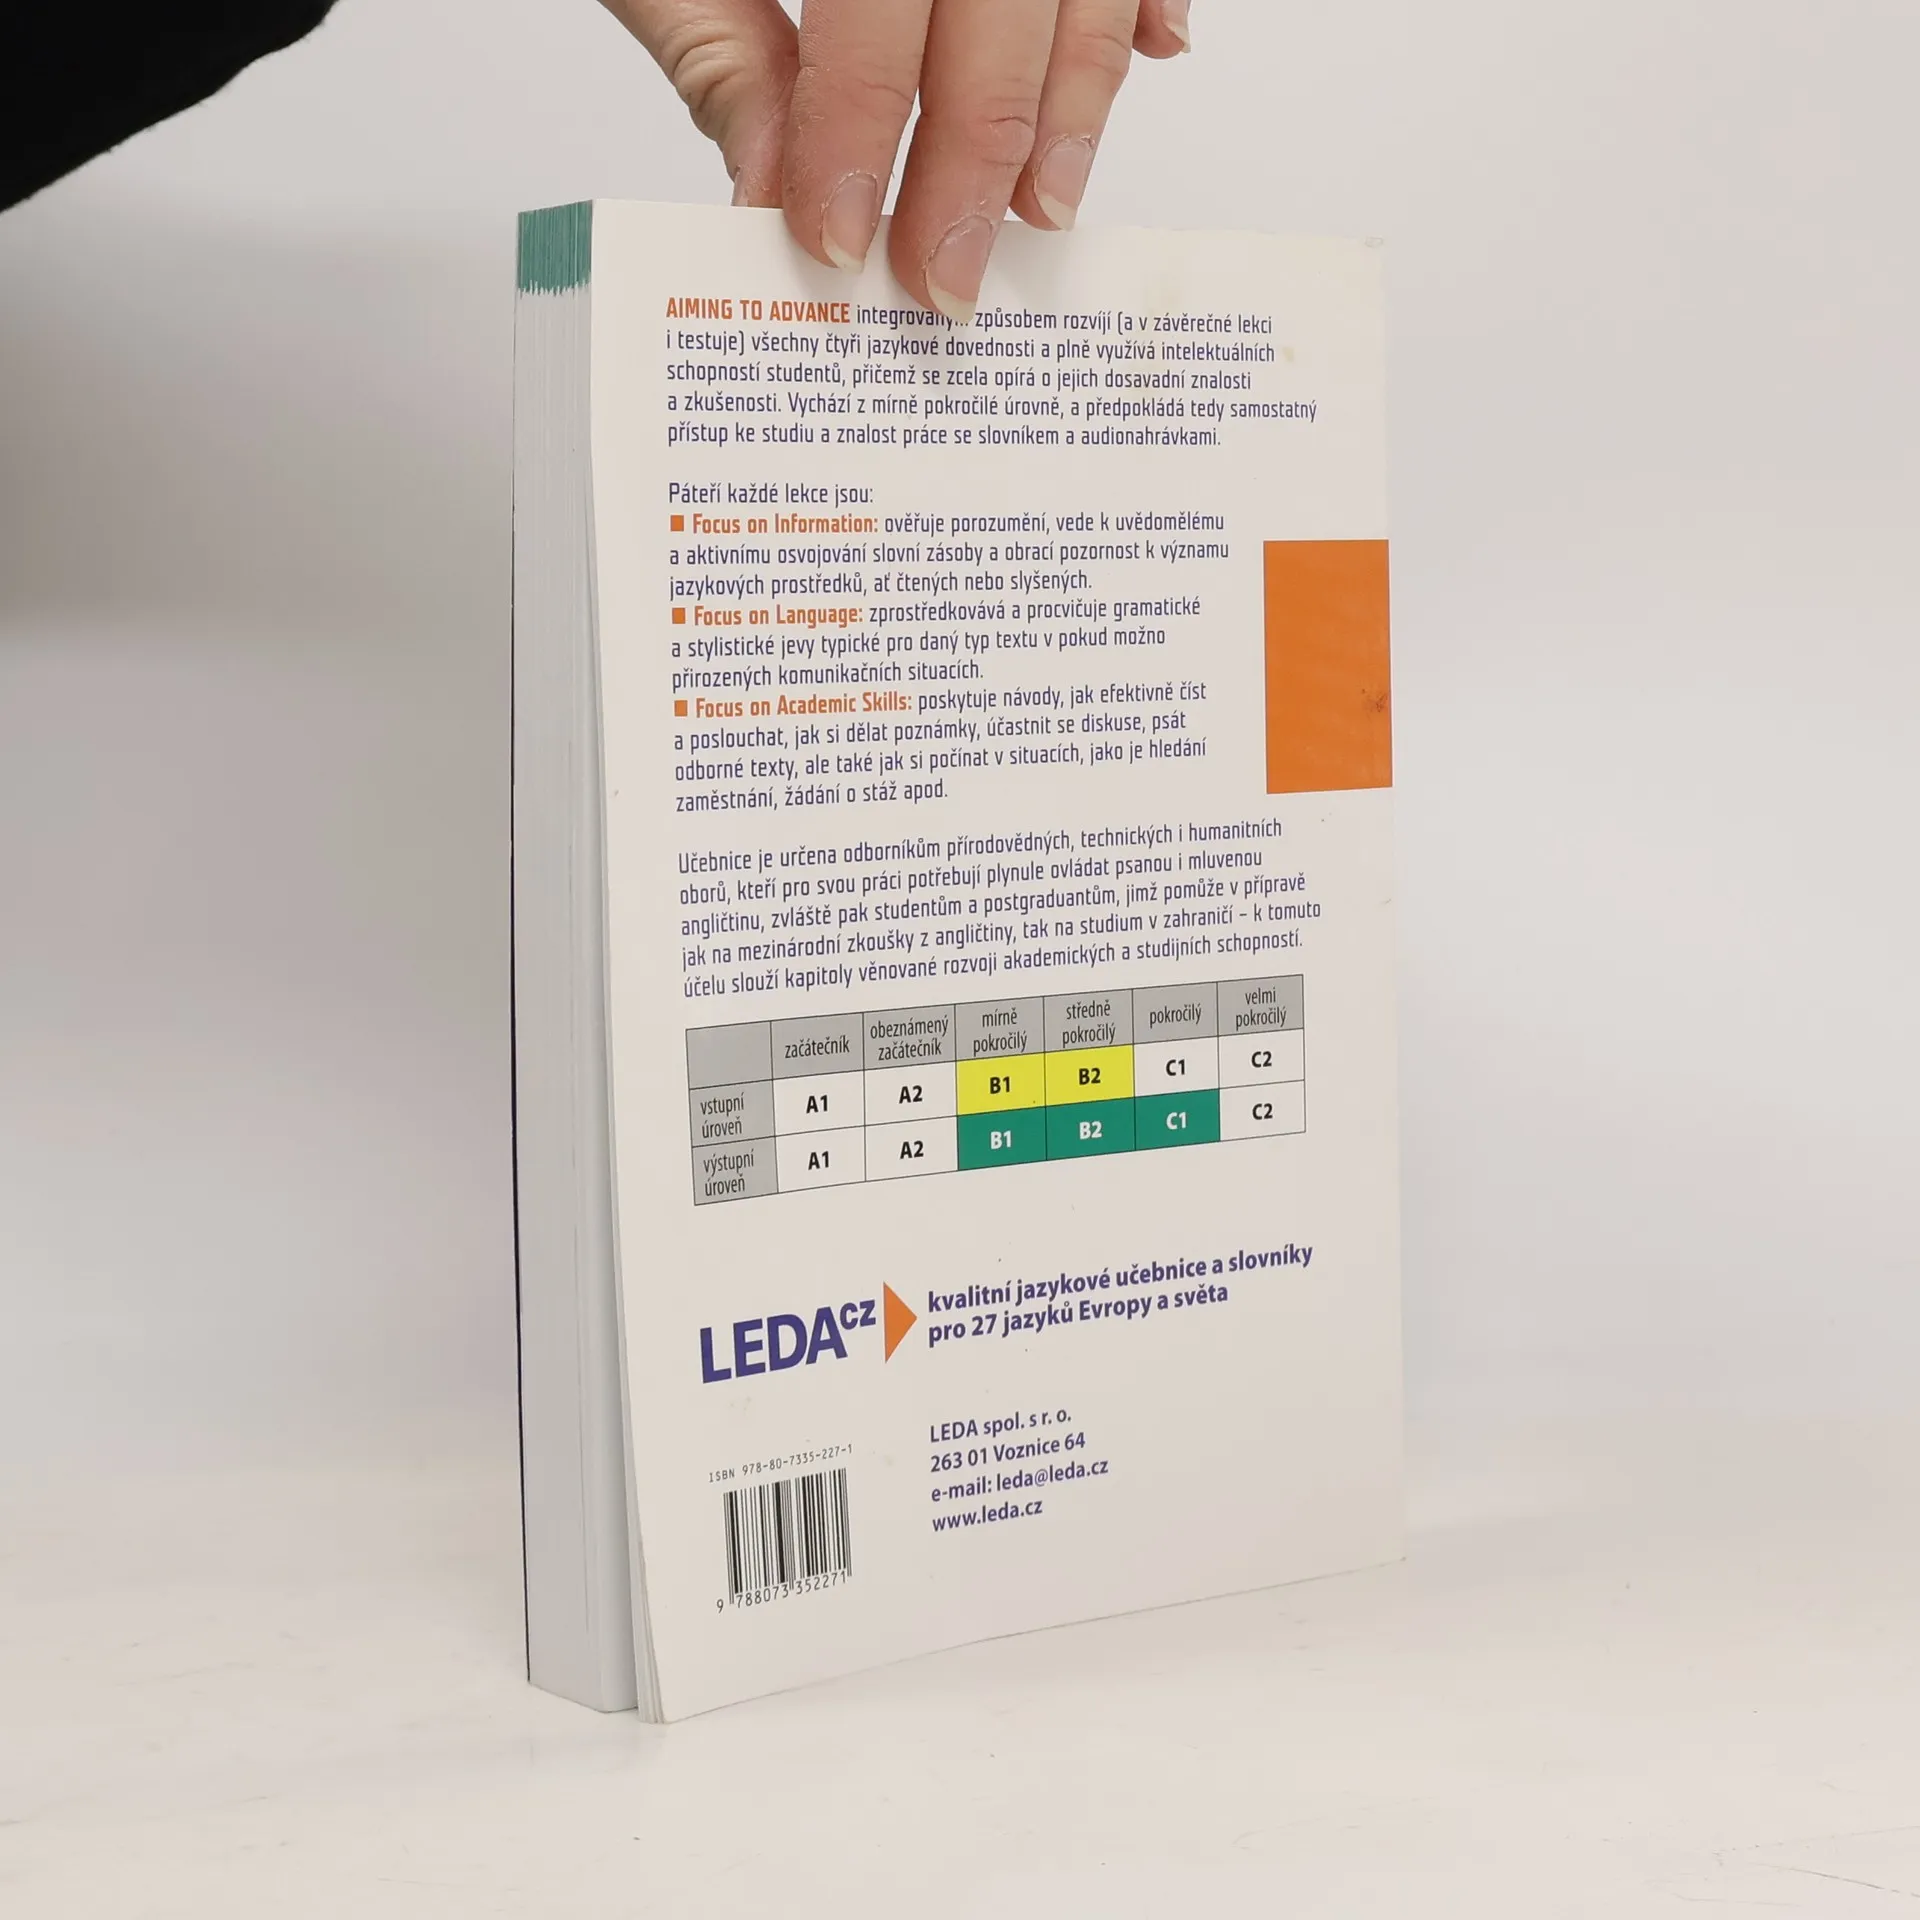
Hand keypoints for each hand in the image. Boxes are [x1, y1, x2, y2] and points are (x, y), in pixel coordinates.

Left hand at [599, 0, 1191, 320]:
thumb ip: (722, 49)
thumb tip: (770, 190)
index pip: (875, 14)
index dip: (856, 137)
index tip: (838, 242)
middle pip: (1002, 9)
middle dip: (977, 164)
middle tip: (947, 279)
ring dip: (1076, 105)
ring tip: (1039, 211)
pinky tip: (1152, 56)